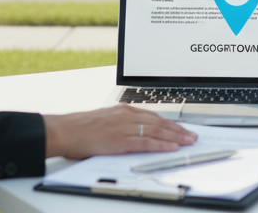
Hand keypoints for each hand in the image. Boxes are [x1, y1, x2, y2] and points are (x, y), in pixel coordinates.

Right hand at [43, 105, 197, 159]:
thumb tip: (132, 132)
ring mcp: (125, 127)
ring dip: (175, 136)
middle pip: (159, 122)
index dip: (169, 123)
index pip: (153, 116)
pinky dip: (161, 145)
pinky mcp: (121, 139)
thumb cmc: (80, 128)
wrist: (65, 130)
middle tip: (192, 135)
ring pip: (157, 131)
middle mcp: (127, 115)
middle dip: (177, 129)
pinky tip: (172, 147)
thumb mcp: (104, 120)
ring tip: (188, 141)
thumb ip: (119, 124)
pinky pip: (146, 142)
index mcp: (123, 110)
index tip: (180, 127)